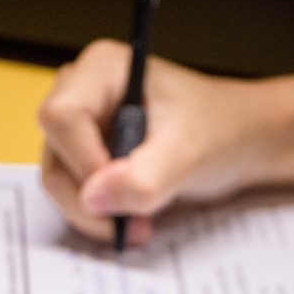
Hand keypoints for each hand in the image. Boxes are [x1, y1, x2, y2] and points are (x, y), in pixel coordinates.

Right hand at [39, 40, 277, 243]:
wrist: (238, 142)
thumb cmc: (220, 130)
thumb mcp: (189, 154)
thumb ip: (144, 178)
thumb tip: (93, 198)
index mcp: (102, 69)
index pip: (62, 118)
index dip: (84, 163)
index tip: (120, 193)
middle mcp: (81, 92)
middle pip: (55, 154)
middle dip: (90, 200)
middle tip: (133, 224)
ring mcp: (79, 125)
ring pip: (59, 180)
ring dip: (95, 214)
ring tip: (139, 223)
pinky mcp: (82, 154)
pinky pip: (72, 192)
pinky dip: (98, 214)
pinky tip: (132, 217)